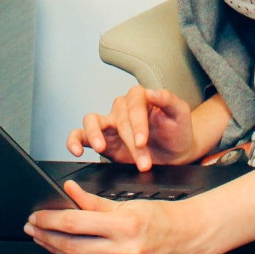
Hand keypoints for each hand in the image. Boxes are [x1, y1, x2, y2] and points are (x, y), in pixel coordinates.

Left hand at [25, 180, 212, 253]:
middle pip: (72, 246)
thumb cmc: (160, 217)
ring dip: (56, 253)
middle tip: (33, 229)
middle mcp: (127, 252)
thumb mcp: (126, 203)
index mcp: (125, 225)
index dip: (49, 220)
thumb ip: (93, 200)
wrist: (188, 236)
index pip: (74, 223)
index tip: (36, 217)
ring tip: (46, 241)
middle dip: (46, 237)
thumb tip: (68, 191)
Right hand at [67, 86, 199, 171]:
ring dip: (95, 135)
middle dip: (131, 143)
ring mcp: (109, 123)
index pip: (134, 103)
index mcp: (140, 97)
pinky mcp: (101, 140)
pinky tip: (77, 150)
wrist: (175, 153)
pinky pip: (80, 135)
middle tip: (143, 163)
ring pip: (92, 121)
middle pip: (119, 119)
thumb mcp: (180, 114)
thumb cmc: (177, 131)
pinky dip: (74, 141)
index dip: (137, 123)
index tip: (143, 141)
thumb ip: (169, 100)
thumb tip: (152, 91)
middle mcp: (122, 108)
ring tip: (100, 147)